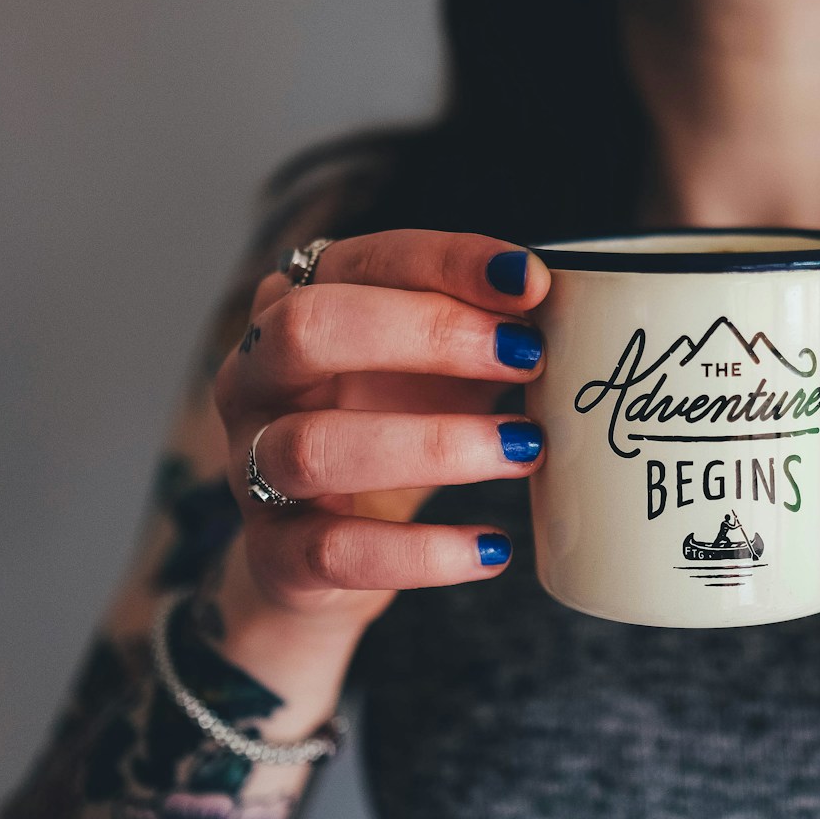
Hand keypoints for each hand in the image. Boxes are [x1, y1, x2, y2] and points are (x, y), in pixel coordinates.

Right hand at [212, 230, 549, 634]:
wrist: (317, 556)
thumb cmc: (386, 433)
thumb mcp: (434, 371)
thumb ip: (485, 333)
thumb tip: (570, 307)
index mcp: (294, 310)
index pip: (361, 262)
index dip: (446, 262)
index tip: (530, 280)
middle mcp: (252, 379)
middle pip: (309, 330)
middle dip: (427, 332)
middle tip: (526, 354)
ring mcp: (249, 467)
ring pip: (315, 445)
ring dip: (433, 443)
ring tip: (525, 448)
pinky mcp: (273, 553)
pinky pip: (336, 551)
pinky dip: (424, 553)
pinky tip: (493, 549)